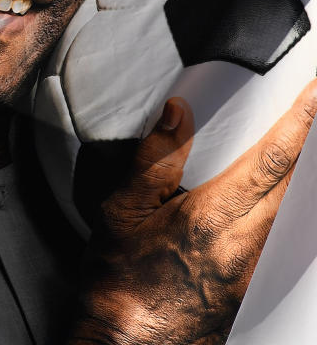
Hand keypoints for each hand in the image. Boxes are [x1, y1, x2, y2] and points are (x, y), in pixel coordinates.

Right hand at [70, 79, 316, 344]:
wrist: (125, 341)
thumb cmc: (118, 279)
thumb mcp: (120, 211)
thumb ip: (154, 157)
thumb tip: (177, 113)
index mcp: (209, 219)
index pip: (270, 161)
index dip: (298, 123)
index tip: (314, 94)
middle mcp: (243, 246)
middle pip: (297, 186)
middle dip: (311, 146)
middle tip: (315, 112)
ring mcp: (253, 271)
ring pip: (295, 215)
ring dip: (303, 179)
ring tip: (302, 151)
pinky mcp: (251, 287)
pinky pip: (283, 241)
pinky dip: (289, 212)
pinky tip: (278, 204)